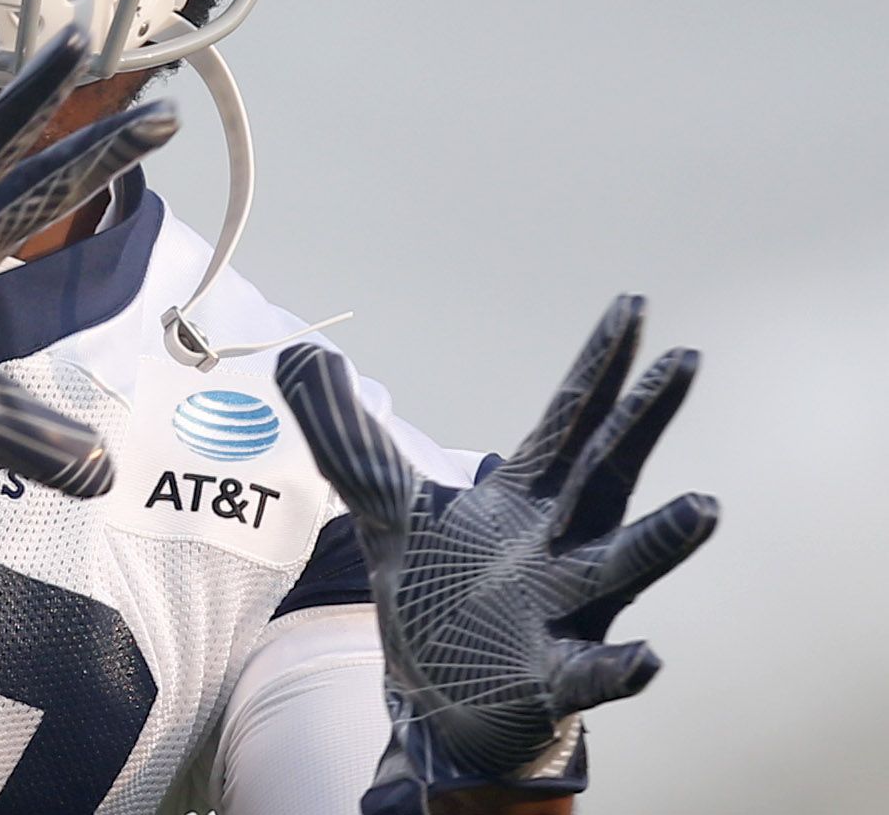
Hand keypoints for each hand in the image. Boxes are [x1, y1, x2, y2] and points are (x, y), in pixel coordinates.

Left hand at [275, 297, 717, 805]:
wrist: (441, 699)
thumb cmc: (438, 594)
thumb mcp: (382, 504)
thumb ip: (346, 434)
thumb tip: (299, 355)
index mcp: (525, 497)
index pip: (565, 418)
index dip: (595, 364)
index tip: (632, 306)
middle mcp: (558, 543)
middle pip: (605, 471)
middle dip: (642, 420)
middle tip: (686, 360)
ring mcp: (563, 612)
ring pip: (618, 569)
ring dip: (660, 540)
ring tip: (704, 506)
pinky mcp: (550, 678)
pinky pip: (593, 674)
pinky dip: (618, 668)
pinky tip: (647, 658)